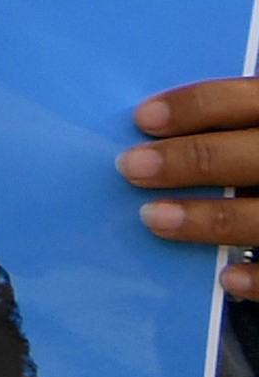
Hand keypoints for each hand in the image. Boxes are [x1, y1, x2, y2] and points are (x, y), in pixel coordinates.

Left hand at [116, 77, 258, 302]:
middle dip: (186, 160)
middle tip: (131, 167)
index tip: (143, 120)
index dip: (193, 107)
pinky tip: (227, 277)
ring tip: (153, 218)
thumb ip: (235, 127)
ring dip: (207, 218)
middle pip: (249, 155)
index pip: (244, 99)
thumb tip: (160, 136)